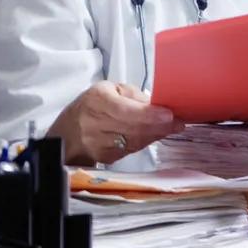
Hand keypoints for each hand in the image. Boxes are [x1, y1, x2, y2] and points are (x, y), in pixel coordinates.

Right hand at [49, 81, 185, 165]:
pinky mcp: (105, 157)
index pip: (125, 110)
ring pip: (135, 141)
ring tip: (170, 127)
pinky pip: (131, 150)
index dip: (148, 115)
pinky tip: (154, 135)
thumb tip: (157, 105)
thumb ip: (133, 96)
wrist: (69, 133)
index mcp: (97, 100)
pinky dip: (146, 142)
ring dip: (155, 135)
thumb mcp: (109, 90)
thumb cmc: (92, 106)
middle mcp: (95, 123)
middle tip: (178, 123)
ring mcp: (99, 143)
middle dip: (159, 126)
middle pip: (133, 128)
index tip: (169, 116)